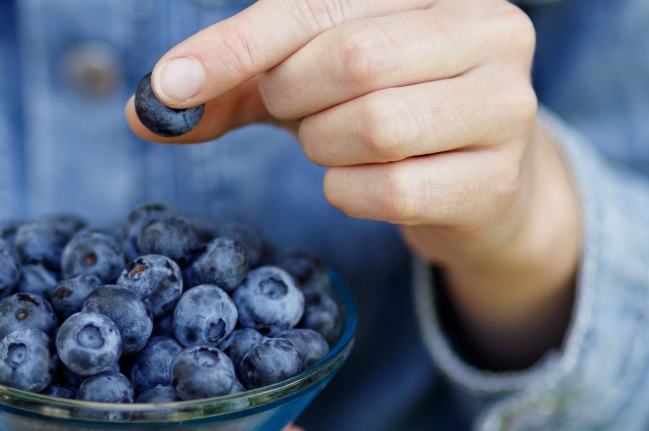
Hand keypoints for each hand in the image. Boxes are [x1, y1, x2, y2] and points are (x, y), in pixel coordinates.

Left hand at [128, 0, 581, 368]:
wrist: (482, 184)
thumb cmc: (381, 111)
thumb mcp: (301, 84)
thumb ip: (228, 88)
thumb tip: (143, 113)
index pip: (317, 6)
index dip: (237, 46)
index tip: (173, 84)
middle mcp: (489, 29)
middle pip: (352, 60)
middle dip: (294, 96)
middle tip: (293, 112)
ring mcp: (505, 105)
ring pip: (375, 126)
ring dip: (323, 147)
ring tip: (332, 143)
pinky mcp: (497, 180)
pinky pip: (393, 190)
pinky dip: (351, 194)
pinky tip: (360, 183)